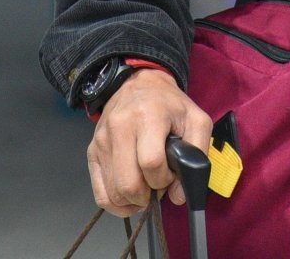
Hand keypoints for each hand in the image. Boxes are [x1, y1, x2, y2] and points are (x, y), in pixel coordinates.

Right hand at [86, 68, 211, 215]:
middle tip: (157, 185)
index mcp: (148, 116)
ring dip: (133, 201)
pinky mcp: (92, 153)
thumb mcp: (196, 120)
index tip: (170, 174)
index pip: (151, 162)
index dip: (164, 178)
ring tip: (146, 186)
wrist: (139, 86)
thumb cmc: (170, 106)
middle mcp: (120, 127)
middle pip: (129, 183)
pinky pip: (100, 194)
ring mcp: (102, 142)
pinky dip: (117, 204)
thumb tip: (180, 196)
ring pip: (113, 193)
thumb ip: (197, 154)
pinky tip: (131, 198)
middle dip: (148, 195)